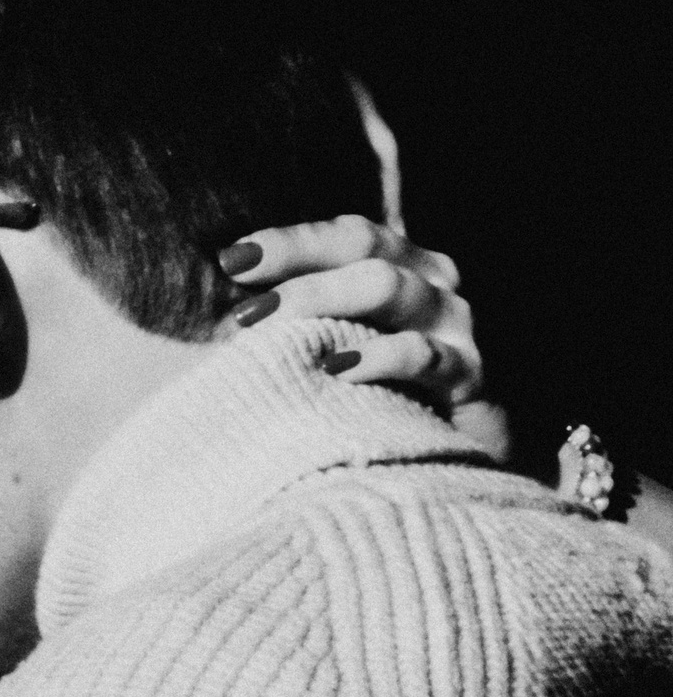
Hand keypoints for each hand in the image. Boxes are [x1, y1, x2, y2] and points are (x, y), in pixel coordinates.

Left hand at [220, 214, 482, 410]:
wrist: (463, 461)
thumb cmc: (390, 401)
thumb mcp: (346, 351)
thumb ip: (305, 325)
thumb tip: (227, 318)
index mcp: (401, 266)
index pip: (346, 235)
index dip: (291, 241)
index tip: (231, 260)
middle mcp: (432, 283)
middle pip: (365, 251)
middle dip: (297, 270)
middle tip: (242, 306)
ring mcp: (455, 325)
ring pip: (389, 288)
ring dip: (322, 302)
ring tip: (268, 330)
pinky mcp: (470, 374)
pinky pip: (422, 354)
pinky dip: (376, 358)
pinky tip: (336, 370)